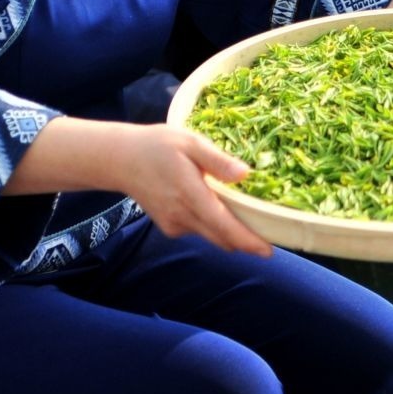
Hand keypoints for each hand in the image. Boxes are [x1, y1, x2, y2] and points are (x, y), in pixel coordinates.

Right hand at [119, 126, 273, 256]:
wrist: (121, 160)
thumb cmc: (158, 145)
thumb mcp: (190, 142)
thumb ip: (217, 160)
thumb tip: (246, 174)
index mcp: (190, 194)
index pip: (223, 225)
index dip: (247, 241)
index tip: (268, 251)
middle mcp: (182, 216)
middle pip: (222, 238)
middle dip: (246, 240)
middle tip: (270, 233)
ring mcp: (174, 224)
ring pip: (211, 235)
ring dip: (229, 232)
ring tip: (248, 217)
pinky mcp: (169, 227)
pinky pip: (198, 230)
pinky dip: (212, 225)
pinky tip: (213, 205)